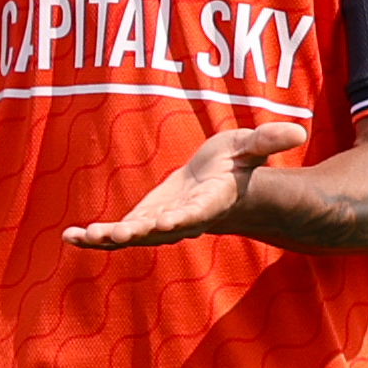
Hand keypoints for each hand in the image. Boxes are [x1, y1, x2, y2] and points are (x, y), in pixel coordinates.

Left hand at [65, 124, 296, 251]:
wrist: (219, 185)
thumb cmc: (236, 164)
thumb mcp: (250, 146)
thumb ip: (268, 140)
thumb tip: (298, 130)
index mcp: (208, 203)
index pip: (194, 213)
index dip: (179, 219)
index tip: (164, 223)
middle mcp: (181, 220)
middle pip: (157, 230)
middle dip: (134, 233)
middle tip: (112, 235)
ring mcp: (159, 224)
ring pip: (131, 236)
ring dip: (106, 237)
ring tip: (81, 236)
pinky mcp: (142, 222)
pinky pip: (116, 233)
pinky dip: (94, 236)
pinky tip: (69, 236)